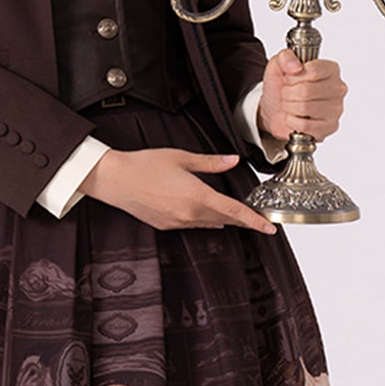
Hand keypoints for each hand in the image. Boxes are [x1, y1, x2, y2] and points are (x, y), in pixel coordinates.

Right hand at [78, 147, 277, 233]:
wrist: (115, 180)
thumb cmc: (144, 165)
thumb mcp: (182, 157)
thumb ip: (211, 163)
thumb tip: (232, 161)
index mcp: (197, 196)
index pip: (234, 212)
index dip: (254, 221)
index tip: (269, 227)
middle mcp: (189, 214)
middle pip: (224, 220)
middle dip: (241, 219)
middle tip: (256, 218)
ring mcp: (177, 222)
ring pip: (209, 224)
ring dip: (223, 220)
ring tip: (236, 216)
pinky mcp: (166, 225)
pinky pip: (193, 225)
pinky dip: (204, 220)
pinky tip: (208, 215)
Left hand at [257, 47, 346, 146]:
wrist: (275, 110)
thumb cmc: (282, 87)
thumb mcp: (278, 64)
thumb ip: (285, 57)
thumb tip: (295, 67)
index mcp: (331, 69)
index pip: (313, 71)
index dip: (294, 77)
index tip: (289, 79)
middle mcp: (338, 88)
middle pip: (307, 90)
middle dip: (288, 93)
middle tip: (287, 94)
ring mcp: (336, 109)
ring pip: (305, 107)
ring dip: (289, 107)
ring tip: (290, 105)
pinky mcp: (330, 127)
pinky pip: (305, 125)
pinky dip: (293, 122)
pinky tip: (295, 117)